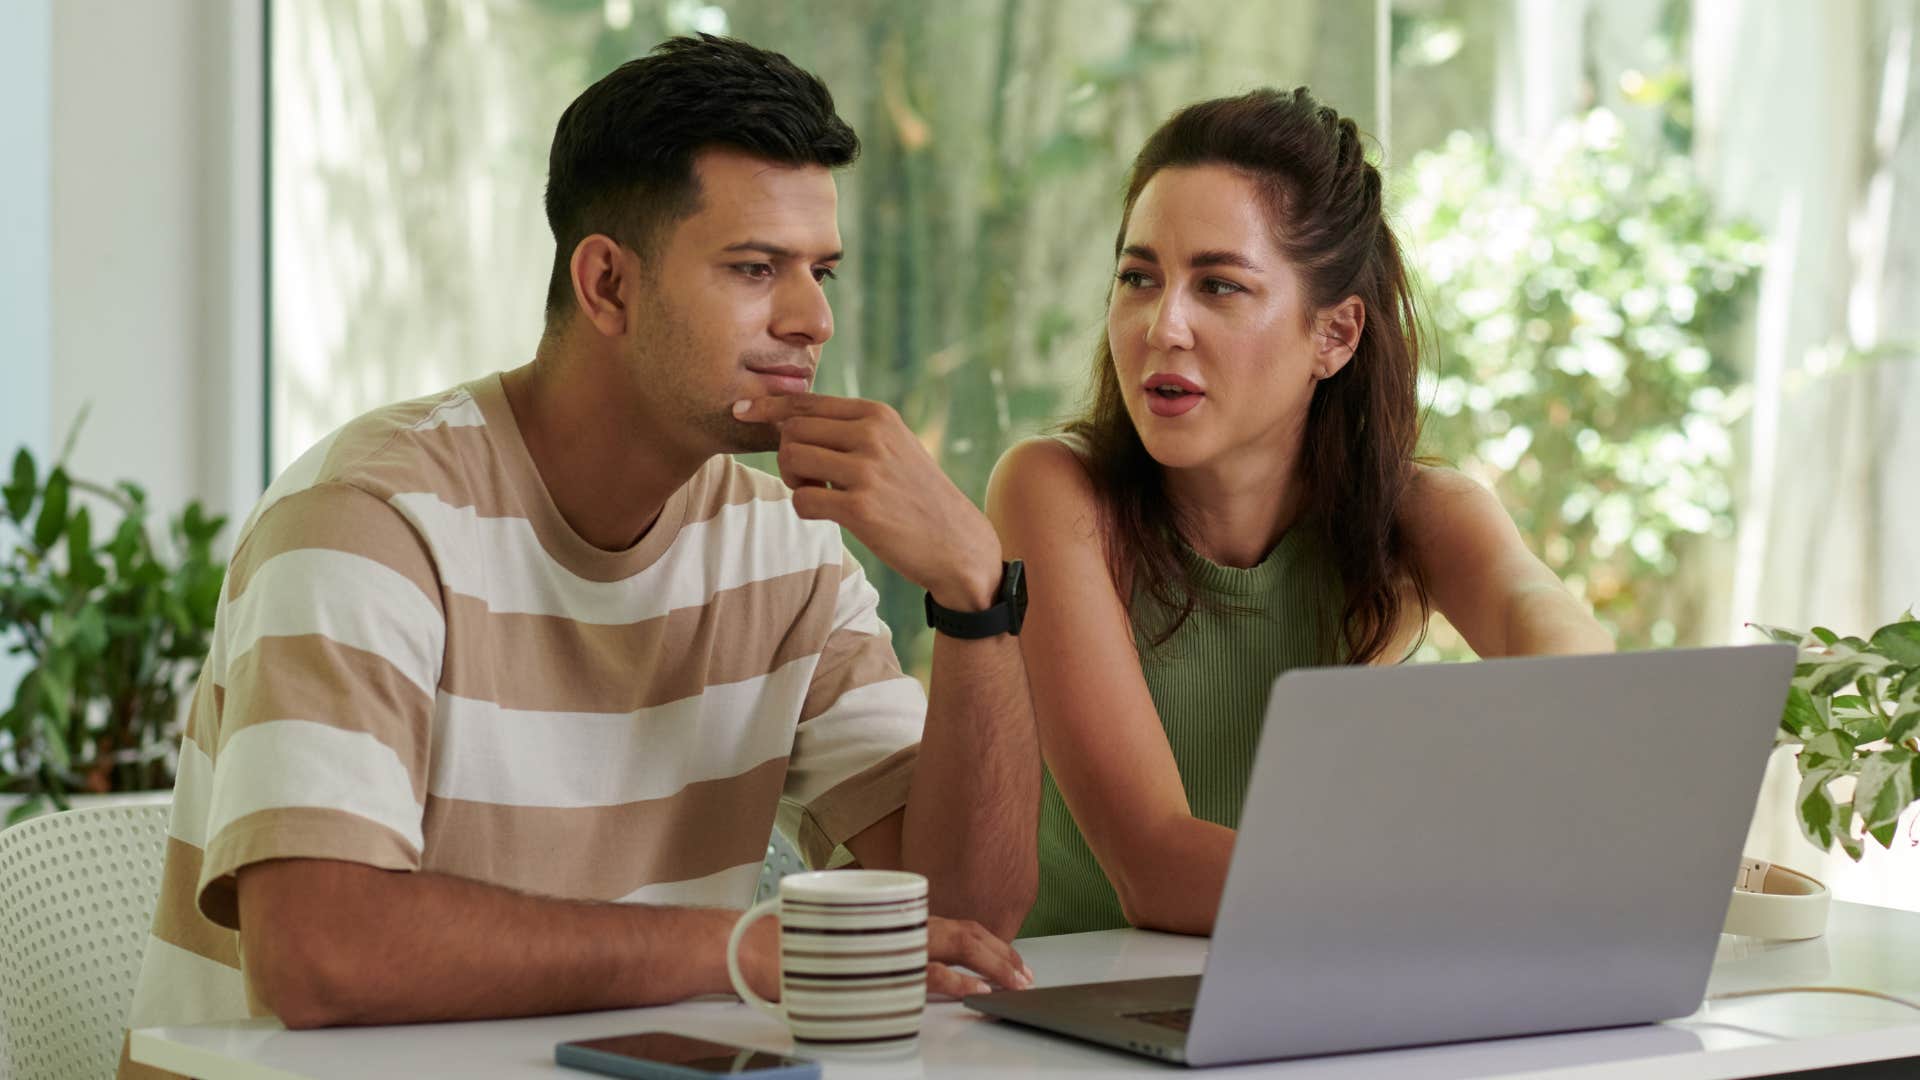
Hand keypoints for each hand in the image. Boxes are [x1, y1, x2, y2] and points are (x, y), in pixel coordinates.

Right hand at [731, 913, 1033, 1000]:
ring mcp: (882, 943)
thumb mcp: (851, 935)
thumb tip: (914, 961)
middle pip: (961, 933)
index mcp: (891, 915)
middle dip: (1000, 954)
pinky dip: (951, 980)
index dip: (987, 940)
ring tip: (1012, 981)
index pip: (953, 924)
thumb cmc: (793, 943)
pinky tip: (973, 988)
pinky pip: (919, 973)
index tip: (1011, 958)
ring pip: (949, 948)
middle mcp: (892, 923)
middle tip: (1026, 974)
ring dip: (987, 966)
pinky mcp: (868, 966)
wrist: (750, 946)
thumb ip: (884, 943)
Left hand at [733, 394, 1002, 609]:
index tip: (740, 410)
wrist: (956, 543)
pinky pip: (801, 501)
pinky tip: (828, 514)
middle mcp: (871, 435)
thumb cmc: (915, 496)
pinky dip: (804, 508)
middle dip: (787, 455)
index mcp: (877, 414)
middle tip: (809, 479)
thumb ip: (850, 429)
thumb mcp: (893, 446)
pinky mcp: (860, 508)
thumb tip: (788, 418)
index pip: (807, 401)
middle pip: (792, 429)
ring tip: (820, 494)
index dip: (767, 405)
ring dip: (793, 481)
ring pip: (791, 459)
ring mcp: (866, 470)